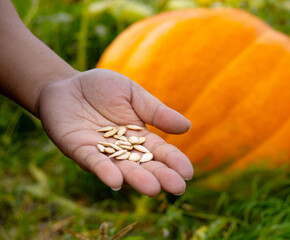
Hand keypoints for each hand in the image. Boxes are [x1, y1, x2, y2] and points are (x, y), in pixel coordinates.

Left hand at [37, 69, 192, 195]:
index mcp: (139, 136)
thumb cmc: (103, 89)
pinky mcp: (79, 149)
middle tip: (178, 188)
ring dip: (136, 179)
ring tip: (153, 189)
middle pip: (144, 165)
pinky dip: (104, 171)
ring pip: (121, 169)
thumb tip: (187, 127)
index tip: (187, 173)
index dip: (174, 162)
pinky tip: (116, 181)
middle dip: (160, 176)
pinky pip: (93, 162)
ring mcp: (101, 152)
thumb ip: (156, 112)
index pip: (160, 152)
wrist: (67, 85)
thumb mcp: (133, 94)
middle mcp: (122, 149)